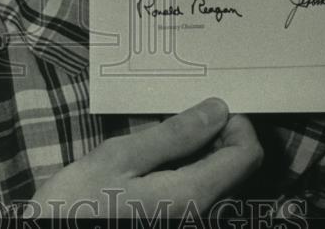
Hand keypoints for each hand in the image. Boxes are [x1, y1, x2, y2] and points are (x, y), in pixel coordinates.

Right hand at [24, 98, 262, 218]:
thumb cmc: (76, 205)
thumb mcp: (117, 159)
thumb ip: (172, 136)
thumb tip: (218, 110)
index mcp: (192, 197)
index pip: (247, 155)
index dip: (235, 123)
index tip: (204, 108)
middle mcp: (201, 217)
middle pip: (236, 168)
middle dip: (216, 135)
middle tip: (176, 118)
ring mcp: (187, 221)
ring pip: (217, 180)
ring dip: (199, 152)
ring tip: (161, 139)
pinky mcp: (173, 222)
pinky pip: (198, 192)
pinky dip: (187, 170)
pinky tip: (155, 164)